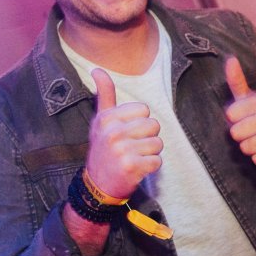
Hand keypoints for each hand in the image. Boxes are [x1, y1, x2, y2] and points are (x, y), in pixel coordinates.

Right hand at [84, 69, 162, 199]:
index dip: (140, 122)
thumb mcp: (100, 121)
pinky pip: (157, 161)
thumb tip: (97, 69)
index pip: (144, 110)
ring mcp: (121, 150)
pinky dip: (151, 168)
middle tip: (131, 148)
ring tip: (135, 158)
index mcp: (106, 118)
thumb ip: (104, 95)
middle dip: (147, 138)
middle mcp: (112, 132)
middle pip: (153, 125)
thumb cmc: (103, 150)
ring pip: (158, 144)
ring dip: (150, 153)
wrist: (97, 186)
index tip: (127, 133)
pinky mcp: (131, 167)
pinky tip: (137, 170)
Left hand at [224, 56, 255, 167]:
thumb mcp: (251, 99)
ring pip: (245, 148)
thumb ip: (237, 81)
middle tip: (253, 132)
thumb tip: (230, 59)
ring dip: (250, 148)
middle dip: (241, 136)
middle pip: (236, 133)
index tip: (245, 118)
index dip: (234, 120)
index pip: (230, 115)